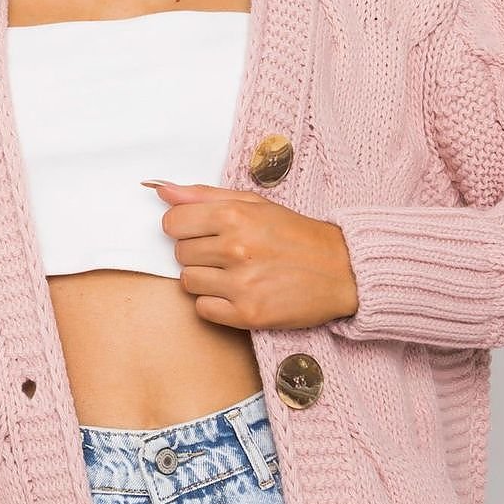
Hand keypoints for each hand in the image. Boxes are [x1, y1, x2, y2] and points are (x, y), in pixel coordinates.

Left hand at [142, 179, 358, 330]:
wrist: (342, 271)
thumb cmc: (296, 235)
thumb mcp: (255, 203)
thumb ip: (204, 195)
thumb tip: (161, 190)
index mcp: (234, 216)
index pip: (173, 222)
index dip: (184, 227)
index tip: (202, 231)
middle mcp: (235, 248)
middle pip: (180, 254)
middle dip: (198, 253)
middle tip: (229, 253)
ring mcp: (241, 284)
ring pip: (188, 282)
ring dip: (205, 279)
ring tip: (234, 273)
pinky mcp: (248, 314)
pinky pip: (203, 309)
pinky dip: (215, 304)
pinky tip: (238, 293)